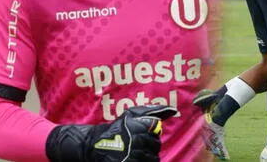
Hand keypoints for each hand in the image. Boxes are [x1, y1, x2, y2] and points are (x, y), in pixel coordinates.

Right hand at [46, 105, 176, 161]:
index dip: (151, 136)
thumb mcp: (131, 115)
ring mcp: (133, 156)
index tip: (143, 136)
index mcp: (138, 126)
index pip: (156, 134)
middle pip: (155, 146)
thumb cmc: (116, 128)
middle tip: (138, 145)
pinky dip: (143, 161)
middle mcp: (136, 141)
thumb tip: (173, 110)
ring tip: (137, 153)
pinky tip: (135, 158)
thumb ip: (152, 111)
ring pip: (152, 158)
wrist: (94, 145)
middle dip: (150, 146)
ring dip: (147, 156)